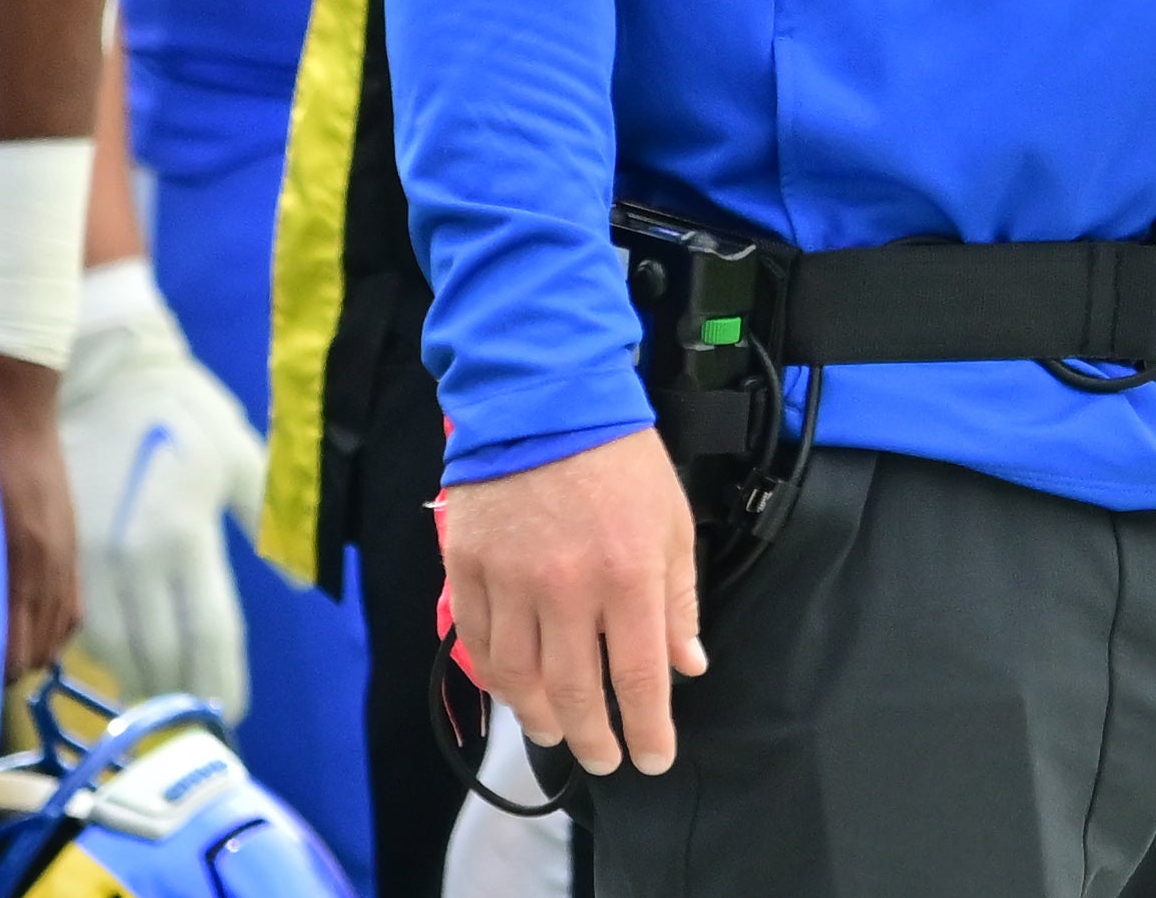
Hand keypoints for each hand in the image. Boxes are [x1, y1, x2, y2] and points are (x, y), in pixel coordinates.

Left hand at [0, 347, 82, 674]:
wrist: (7, 400)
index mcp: (11, 563)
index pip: (5, 655)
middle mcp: (43, 567)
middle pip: (29, 655)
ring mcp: (62, 556)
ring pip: (53, 637)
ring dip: (26, 652)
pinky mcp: (70, 545)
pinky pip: (72, 610)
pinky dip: (52, 630)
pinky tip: (27, 629)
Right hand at [58, 261, 264, 715]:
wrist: (97, 369)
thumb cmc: (180, 408)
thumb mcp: (239, 454)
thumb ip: (268, 522)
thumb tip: (299, 586)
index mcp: (186, 534)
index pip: (208, 633)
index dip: (220, 680)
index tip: (233, 713)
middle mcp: (134, 557)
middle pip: (160, 654)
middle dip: (181, 695)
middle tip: (197, 721)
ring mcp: (86, 558)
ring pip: (112, 649)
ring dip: (139, 684)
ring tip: (159, 705)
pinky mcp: (52, 552)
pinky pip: (76, 623)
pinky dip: (100, 654)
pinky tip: (116, 665)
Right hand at [435, 429, 703, 779]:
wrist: (545, 396)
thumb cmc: (618, 457)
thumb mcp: (671, 521)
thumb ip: (678, 599)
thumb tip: (687, 665)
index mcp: (629, 574)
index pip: (638, 679)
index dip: (647, 730)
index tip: (653, 758)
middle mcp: (568, 588)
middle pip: (575, 693)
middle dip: (592, 738)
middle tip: (601, 758)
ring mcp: (511, 580)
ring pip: (520, 679)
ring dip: (540, 717)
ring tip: (556, 731)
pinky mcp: (468, 567)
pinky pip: (477, 642)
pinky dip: (495, 677)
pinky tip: (512, 689)